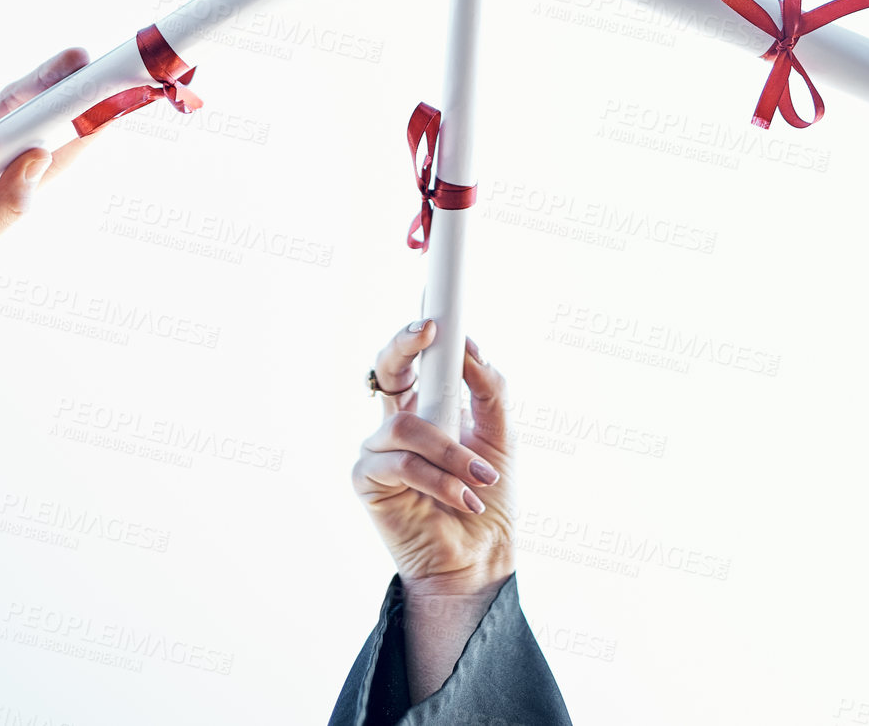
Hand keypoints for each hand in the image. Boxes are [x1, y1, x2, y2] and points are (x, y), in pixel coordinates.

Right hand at [353, 321, 513, 592]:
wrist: (479, 559)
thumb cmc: (489, 497)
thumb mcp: (501, 435)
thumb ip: (489, 388)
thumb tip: (470, 346)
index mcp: (428, 406)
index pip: (416, 357)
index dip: (418, 330)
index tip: (435, 310)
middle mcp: (399, 422)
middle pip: (387, 367)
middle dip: (403, 343)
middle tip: (427, 331)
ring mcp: (379, 449)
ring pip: (406, 425)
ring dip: (451, 452)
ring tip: (479, 479)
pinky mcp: (368, 480)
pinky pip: (399, 463)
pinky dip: (437, 480)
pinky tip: (462, 500)